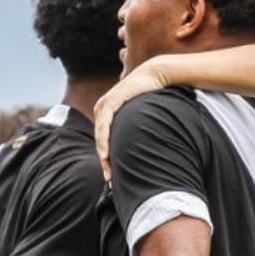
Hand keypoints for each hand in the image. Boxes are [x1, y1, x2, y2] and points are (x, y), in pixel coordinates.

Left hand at [94, 62, 169, 183]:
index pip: (104, 141)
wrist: (154, 76)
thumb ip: (136, 126)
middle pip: (100, 142)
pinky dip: (103, 141)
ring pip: (100, 137)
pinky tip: (105, 154)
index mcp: (107, 114)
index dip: (108, 160)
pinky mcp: (109, 103)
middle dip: (105, 162)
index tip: (113, 176)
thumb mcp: (141, 114)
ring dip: (103, 156)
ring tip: (108, 172)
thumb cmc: (151, 95)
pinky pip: (104, 126)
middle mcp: (102, 110)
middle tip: (110, 179)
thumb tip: (143, 144)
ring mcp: (104, 106)